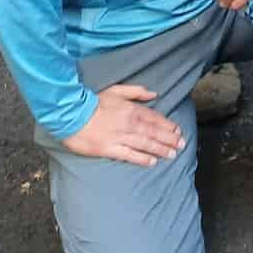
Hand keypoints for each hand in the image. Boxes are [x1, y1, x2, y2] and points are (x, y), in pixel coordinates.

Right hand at [60, 83, 183, 166]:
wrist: (71, 114)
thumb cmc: (93, 101)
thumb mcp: (116, 90)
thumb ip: (136, 92)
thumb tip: (153, 94)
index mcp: (131, 109)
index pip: (155, 118)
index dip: (167, 125)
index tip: (177, 130)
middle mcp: (129, 124)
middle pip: (154, 132)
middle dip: (169, 139)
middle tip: (181, 145)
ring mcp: (120, 137)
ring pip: (145, 144)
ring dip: (160, 149)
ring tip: (172, 154)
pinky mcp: (108, 149)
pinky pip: (129, 155)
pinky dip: (142, 159)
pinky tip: (152, 162)